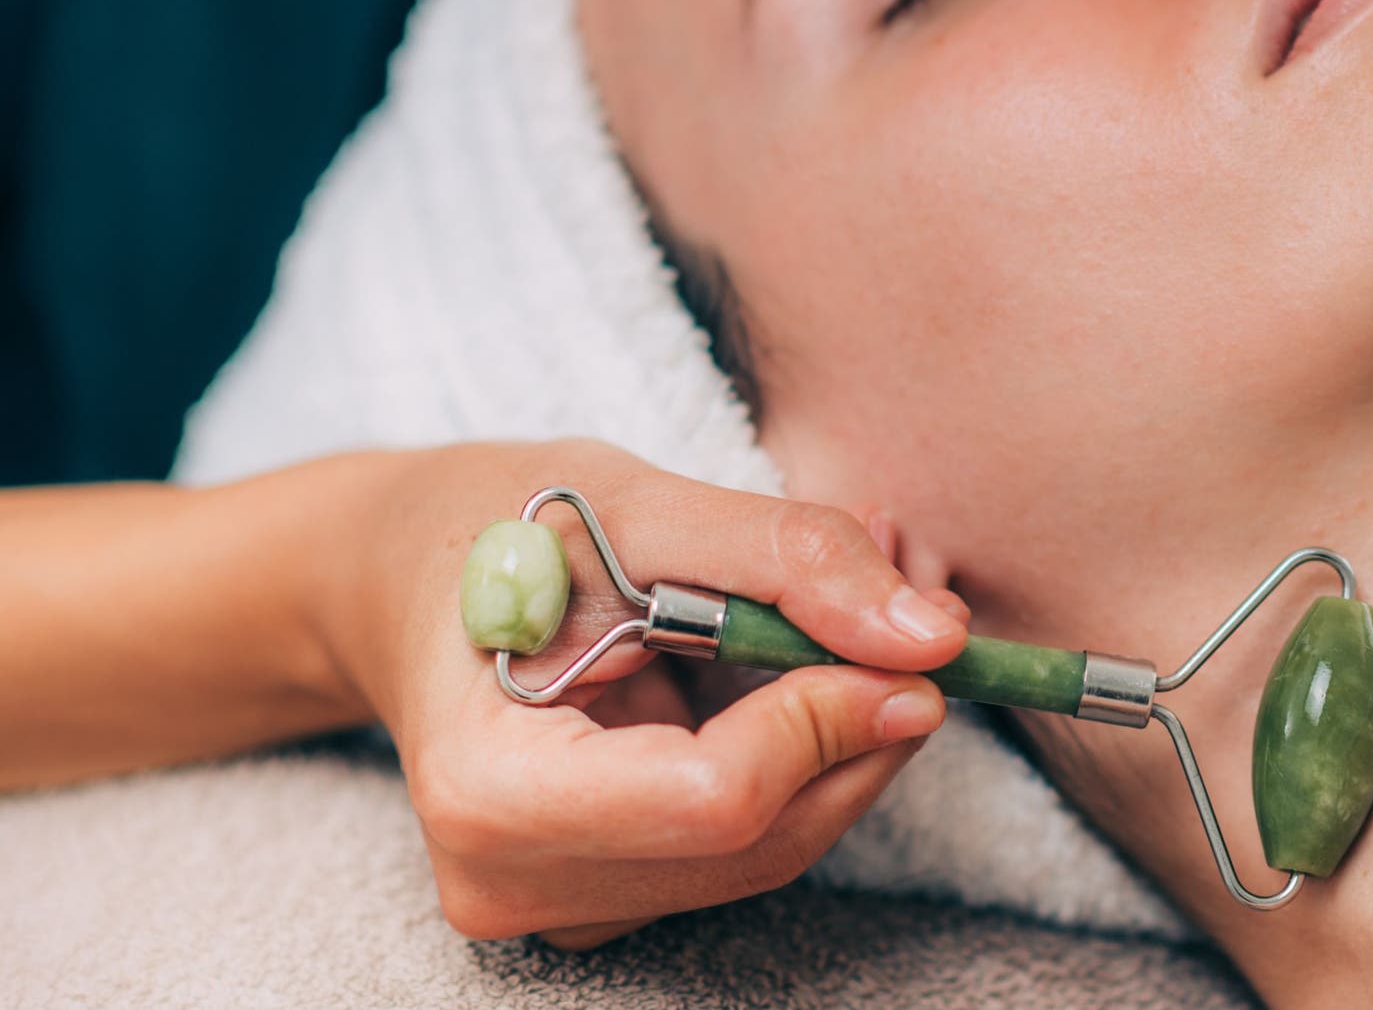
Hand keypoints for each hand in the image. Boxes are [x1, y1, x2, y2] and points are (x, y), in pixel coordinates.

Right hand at [314, 440, 968, 946]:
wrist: (400, 582)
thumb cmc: (496, 527)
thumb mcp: (641, 504)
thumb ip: (791, 560)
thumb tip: (936, 637)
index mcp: (490, 790)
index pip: (720, 797)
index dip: (835, 715)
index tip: (918, 631)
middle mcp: (512, 880)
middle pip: (765, 836)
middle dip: (866, 716)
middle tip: (918, 599)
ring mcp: (557, 905)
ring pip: (777, 844)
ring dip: (849, 727)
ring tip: (855, 604)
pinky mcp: (605, 897)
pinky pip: (751, 841)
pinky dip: (805, 751)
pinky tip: (795, 660)